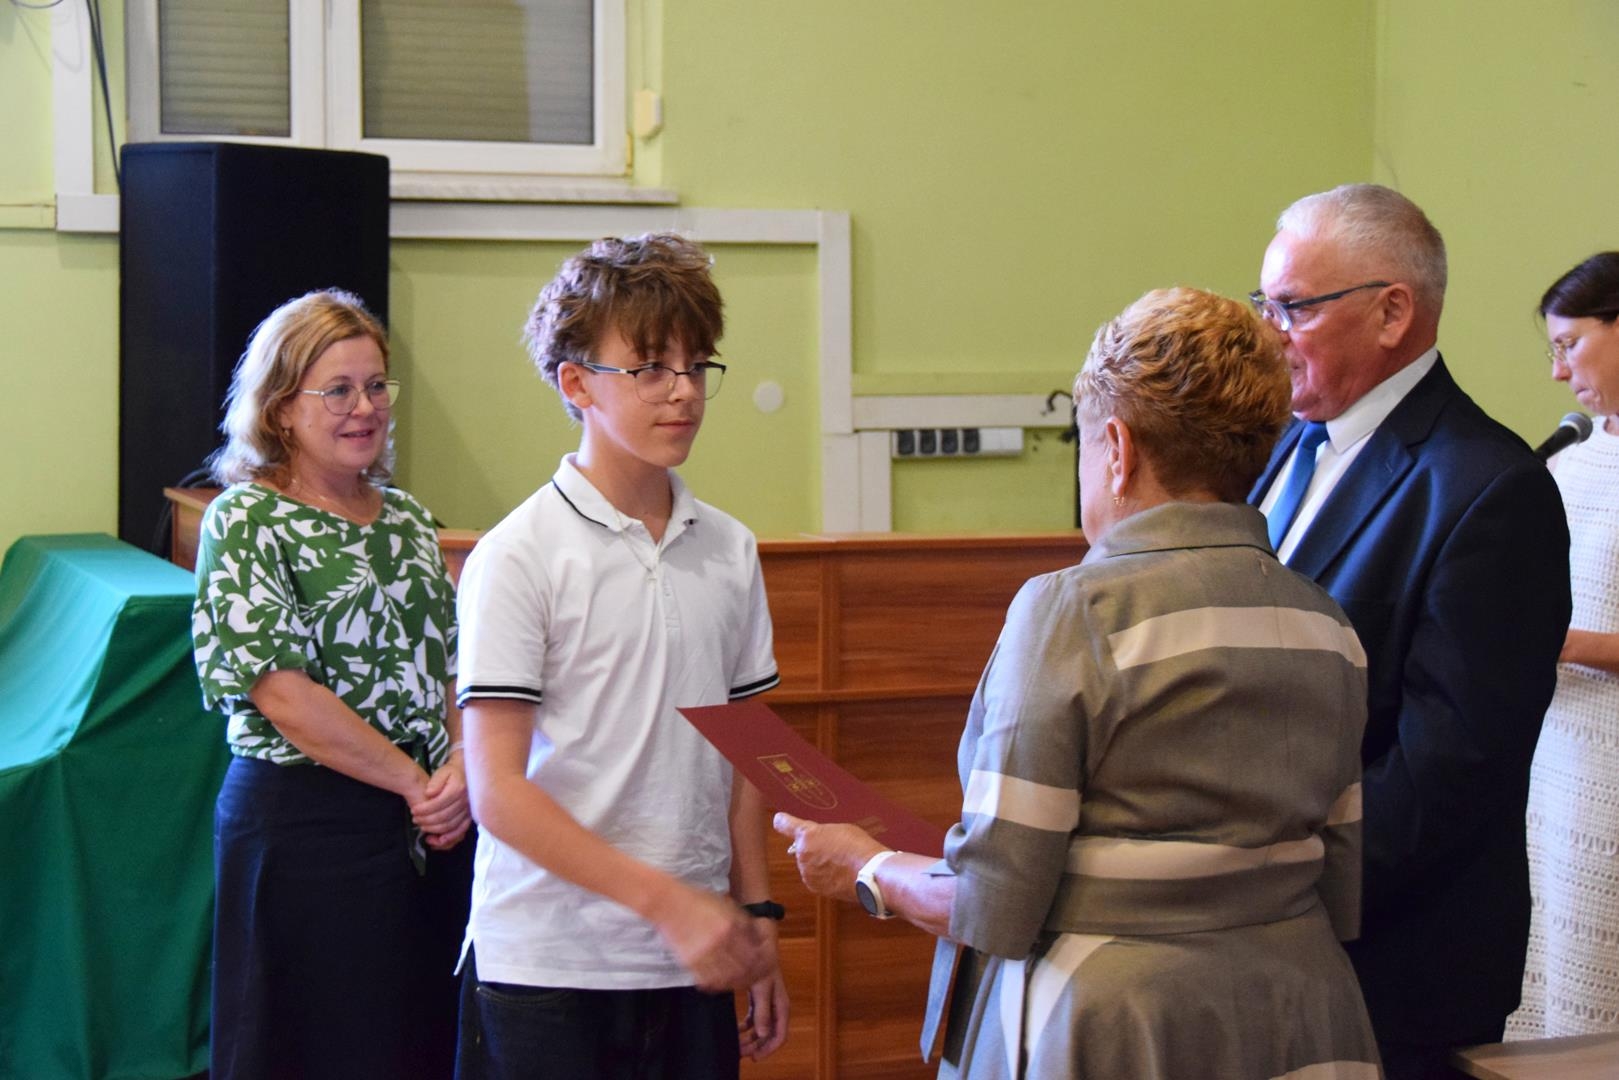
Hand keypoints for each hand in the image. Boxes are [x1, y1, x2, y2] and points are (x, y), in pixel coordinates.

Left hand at [411, 754, 471, 849]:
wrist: (466, 774)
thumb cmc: (451, 773)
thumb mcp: (442, 772)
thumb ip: (435, 782)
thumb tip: (429, 793)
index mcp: (458, 789)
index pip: (439, 803)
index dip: (424, 809)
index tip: (413, 810)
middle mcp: (465, 802)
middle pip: (444, 817)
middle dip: (427, 820)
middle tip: (415, 819)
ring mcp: (468, 812)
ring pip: (450, 826)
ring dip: (434, 830)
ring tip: (422, 827)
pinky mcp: (468, 819)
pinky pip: (460, 832)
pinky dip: (448, 839)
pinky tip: (436, 840)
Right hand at [653, 884, 772, 992]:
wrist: (668, 904)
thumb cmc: (697, 901)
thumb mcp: (727, 906)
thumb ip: (744, 924)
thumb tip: (759, 940)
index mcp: (731, 926)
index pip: (756, 954)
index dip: (765, 963)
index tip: (767, 965)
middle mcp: (719, 942)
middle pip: (745, 970)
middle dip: (754, 976)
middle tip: (756, 977)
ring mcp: (704, 954)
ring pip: (728, 979)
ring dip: (737, 982)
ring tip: (740, 981)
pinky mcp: (690, 962)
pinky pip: (709, 981)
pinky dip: (718, 984)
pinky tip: (722, 982)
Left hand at [737, 922, 788, 1060]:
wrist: (756, 925)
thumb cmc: (761, 951)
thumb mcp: (762, 982)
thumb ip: (763, 1008)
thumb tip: (764, 1032)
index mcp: (778, 997)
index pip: (780, 1029)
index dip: (769, 1046)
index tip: (755, 1056)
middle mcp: (773, 996)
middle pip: (771, 1029)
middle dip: (760, 1044)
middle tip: (744, 1054)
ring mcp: (765, 992)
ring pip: (762, 1023)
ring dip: (752, 1036)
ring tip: (739, 1045)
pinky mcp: (755, 987)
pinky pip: (754, 1013)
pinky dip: (746, 1023)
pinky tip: (736, 1028)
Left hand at [773, 813, 885, 900]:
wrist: (869, 873)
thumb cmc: (858, 847)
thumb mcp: (840, 829)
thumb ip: (822, 833)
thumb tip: (819, 840)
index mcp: (807, 835)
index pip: (786, 825)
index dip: (783, 821)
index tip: (779, 819)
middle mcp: (802, 854)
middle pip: (802, 849)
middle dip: (814, 848)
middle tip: (835, 848)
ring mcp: (807, 873)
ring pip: (809, 865)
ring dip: (819, 863)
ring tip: (841, 862)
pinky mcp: (814, 887)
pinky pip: (815, 878)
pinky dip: (824, 877)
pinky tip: (841, 873)